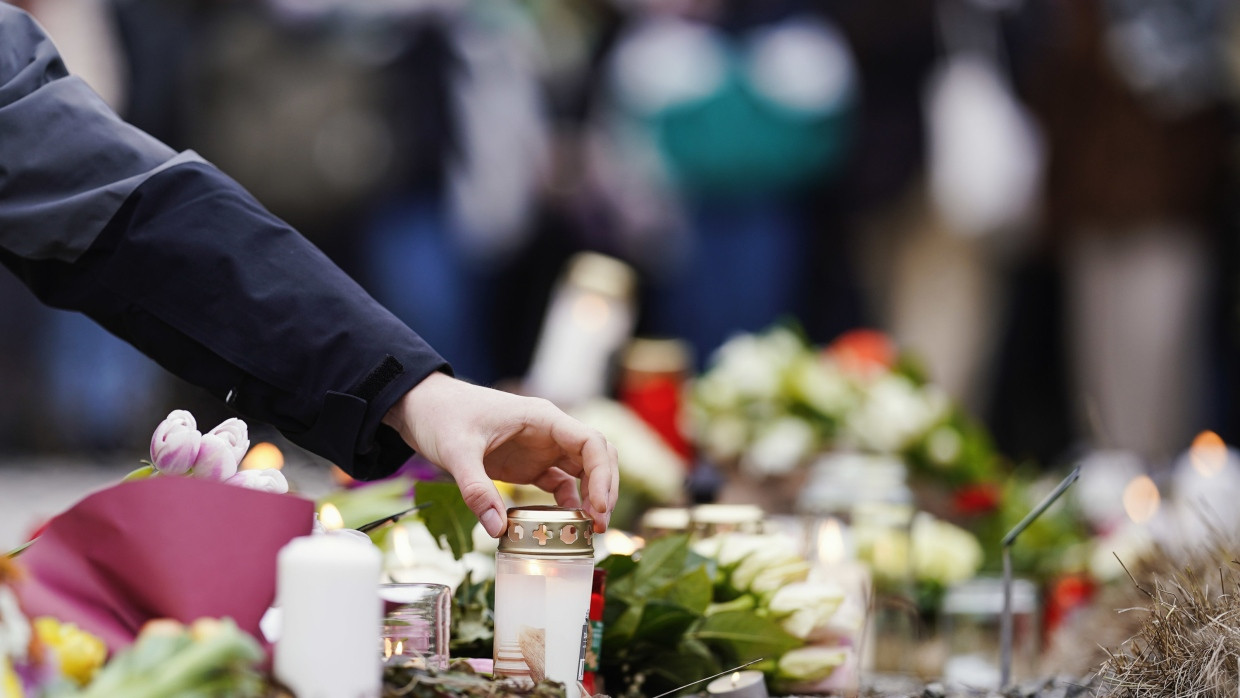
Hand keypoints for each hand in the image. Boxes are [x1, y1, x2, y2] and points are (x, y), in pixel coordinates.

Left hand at [383, 372, 618, 536]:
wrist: (421, 407)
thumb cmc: (441, 416)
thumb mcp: (456, 452)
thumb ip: (477, 490)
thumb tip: (498, 530)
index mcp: (542, 418)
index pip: (590, 442)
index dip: (601, 476)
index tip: (598, 508)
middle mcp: (549, 432)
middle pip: (596, 457)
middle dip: (605, 489)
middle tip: (599, 525)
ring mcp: (541, 448)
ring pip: (583, 471)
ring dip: (592, 498)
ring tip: (589, 530)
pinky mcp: (529, 464)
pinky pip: (560, 484)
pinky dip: (568, 503)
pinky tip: (564, 525)